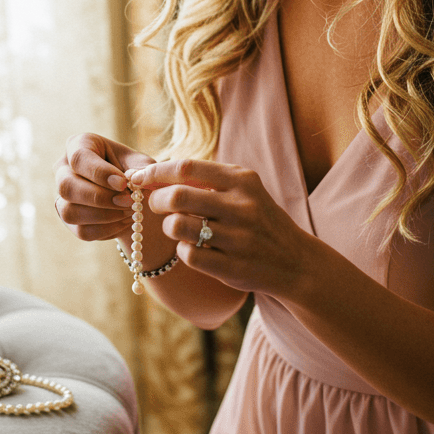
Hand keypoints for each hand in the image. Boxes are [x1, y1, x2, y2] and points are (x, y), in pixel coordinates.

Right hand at [55, 133, 155, 241]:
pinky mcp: (69, 219)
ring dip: (104, 216)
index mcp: (79, 145)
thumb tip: (133, 178)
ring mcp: (62, 196)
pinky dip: (107, 229)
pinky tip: (125, 221)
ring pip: (69, 212)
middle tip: (129, 201)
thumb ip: (141, 168)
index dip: (99, 173)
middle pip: (66, 187)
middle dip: (100, 198)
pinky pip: (81, 230)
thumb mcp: (142, 163)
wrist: (133, 193)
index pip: (79, 158)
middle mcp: (63, 170)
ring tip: (130, 211)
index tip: (123, 184)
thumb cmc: (134, 171)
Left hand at [125, 158, 319, 295]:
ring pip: (178, 225)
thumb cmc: (257, 219)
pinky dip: (182, 250)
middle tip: (156, 205)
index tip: (139, 177)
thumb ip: (205, 180)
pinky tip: (192, 247)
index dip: (155, 172)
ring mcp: (238, 238)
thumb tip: (152, 174)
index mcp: (242, 180)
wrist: (295, 260)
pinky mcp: (232, 267)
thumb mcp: (242, 191)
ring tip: (177, 227)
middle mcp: (242, 206)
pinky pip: (188, 254)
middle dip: (156, 200)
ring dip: (169, 226)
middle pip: (177, 195)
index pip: (187, 167)